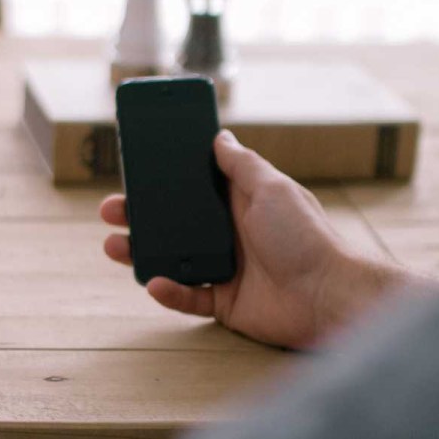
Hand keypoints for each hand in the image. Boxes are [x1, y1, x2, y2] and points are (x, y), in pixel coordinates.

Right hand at [100, 130, 409, 348]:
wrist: (327, 295)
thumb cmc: (307, 237)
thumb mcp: (272, 188)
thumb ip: (242, 164)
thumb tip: (219, 136)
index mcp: (238, 202)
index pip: (192, 186)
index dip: (163, 178)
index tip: (134, 169)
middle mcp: (228, 233)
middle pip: (172, 223)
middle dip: (138, 215)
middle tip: (111, 209)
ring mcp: (224, 268)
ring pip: (171, 259)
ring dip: (140, 252)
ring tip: (114, 246)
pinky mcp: (224, 302)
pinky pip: (187, 297)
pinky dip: (168, 292)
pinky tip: (154, 283)